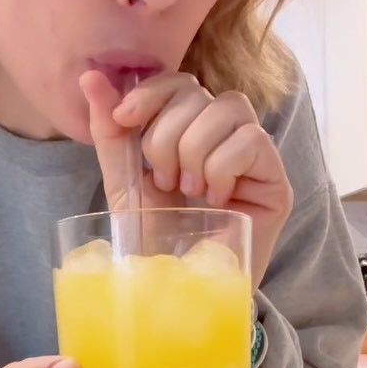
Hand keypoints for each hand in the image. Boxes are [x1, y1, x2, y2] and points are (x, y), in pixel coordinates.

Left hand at [80, 69, 292, 290]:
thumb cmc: (156, 239)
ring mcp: (253, 154)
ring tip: (188, 191)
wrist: (180, 290)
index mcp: (187, 130)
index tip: (124, 118)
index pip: (177, 81)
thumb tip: (89, 77)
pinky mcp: (277, 178)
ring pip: (227, 107)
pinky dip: (221, 168)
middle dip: (166, 134)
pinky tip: (216, 199)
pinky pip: (251, 139)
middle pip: (197, 91)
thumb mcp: (124, 181)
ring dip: (193, 150)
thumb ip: (111, 132)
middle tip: (163, 180)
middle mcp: (222, 135)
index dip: (151, 91)